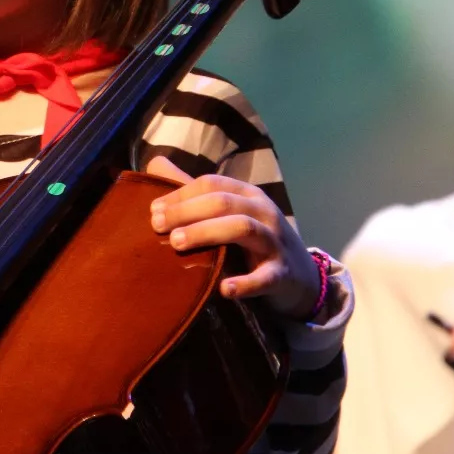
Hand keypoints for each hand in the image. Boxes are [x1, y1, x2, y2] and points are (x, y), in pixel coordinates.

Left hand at [146, 156, 320, 319]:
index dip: (181, 194)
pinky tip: (224, 289)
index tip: (152, 210)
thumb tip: (155, 164)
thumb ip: (192, 192)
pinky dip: (245, 283)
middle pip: (223, 202)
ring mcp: (275, 242)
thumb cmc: (254, 241)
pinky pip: (265, 277)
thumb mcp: (228, 213)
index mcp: (247, 194)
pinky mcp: (282, 274)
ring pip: (242, 228)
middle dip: (187, 211)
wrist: (301, 277)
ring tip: (177, 243)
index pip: (211, 184)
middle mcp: (263, 211)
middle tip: (158, 225)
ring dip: (207, 232)